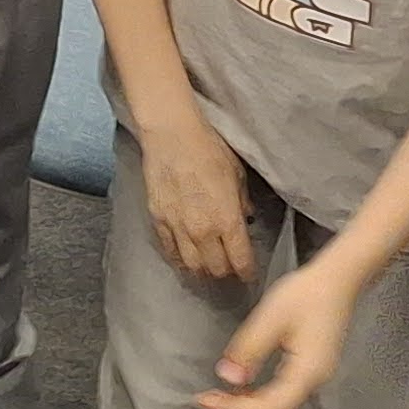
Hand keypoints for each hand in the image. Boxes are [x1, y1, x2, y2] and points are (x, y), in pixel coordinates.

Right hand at [137, 117, 258, 281]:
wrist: (172, 135)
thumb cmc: (209, 149)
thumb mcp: (237, 175)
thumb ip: (241, 202)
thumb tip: (245, 216)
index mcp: (228, 220)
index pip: (241, 261)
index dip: (247, 272)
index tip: (249, 274)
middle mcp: (203, 231)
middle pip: (217, 269)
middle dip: (227, 271)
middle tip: (230, 266)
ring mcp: (178, 228)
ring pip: (192, 266)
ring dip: (203, 270)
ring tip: (209, 266)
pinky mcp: (159, 221)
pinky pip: (170, 251)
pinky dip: (180, 259)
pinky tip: (186, 257)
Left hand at [197, 253, 364, 408]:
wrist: (336, 280)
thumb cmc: (306, 293)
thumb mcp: (271, 317)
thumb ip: (249, 349)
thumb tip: (228, 377)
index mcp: (306, 371)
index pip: (272, 407)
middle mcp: (313, 380)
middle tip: (207, 404)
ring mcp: (314, 375)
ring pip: (278, 403)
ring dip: (248, 406)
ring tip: (219, 401)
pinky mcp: (310, 367)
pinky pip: (283, 392)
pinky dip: (260, 396)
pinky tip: (242, 391)